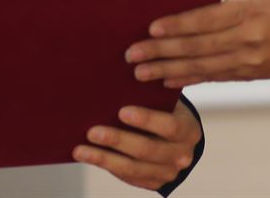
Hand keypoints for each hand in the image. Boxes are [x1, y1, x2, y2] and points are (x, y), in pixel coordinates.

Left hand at [73, 101, 200, 190]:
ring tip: (81, 150)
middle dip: (118, 140)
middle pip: (147, 150)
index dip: (146, 119)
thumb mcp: (166, 102)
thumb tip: (114, 85)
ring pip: (132, 168)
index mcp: (188, 130)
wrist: (176, 139)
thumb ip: (150, 96)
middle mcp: (181, 155)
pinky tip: (88, 156)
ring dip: (104, 158)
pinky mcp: (153, 184)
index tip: (122, 111)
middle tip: (92, 131)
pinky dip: (106, 166)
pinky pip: (127, 177)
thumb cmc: (165, 110)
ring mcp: (168, 173)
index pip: (169, 126)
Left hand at [124, 0, 269, 87]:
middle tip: (133, 55)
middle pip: (198, 46)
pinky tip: (169, 80)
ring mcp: (249, 60)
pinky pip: (215, 78)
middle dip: (162, 52)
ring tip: (142, 73)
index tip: (150, 29)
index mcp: (248, 10)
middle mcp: (247, 38)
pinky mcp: (250, 74)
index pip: (205, 19)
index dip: (177, 25)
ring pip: (203, 66)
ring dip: (170, 70)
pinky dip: (191, 80)